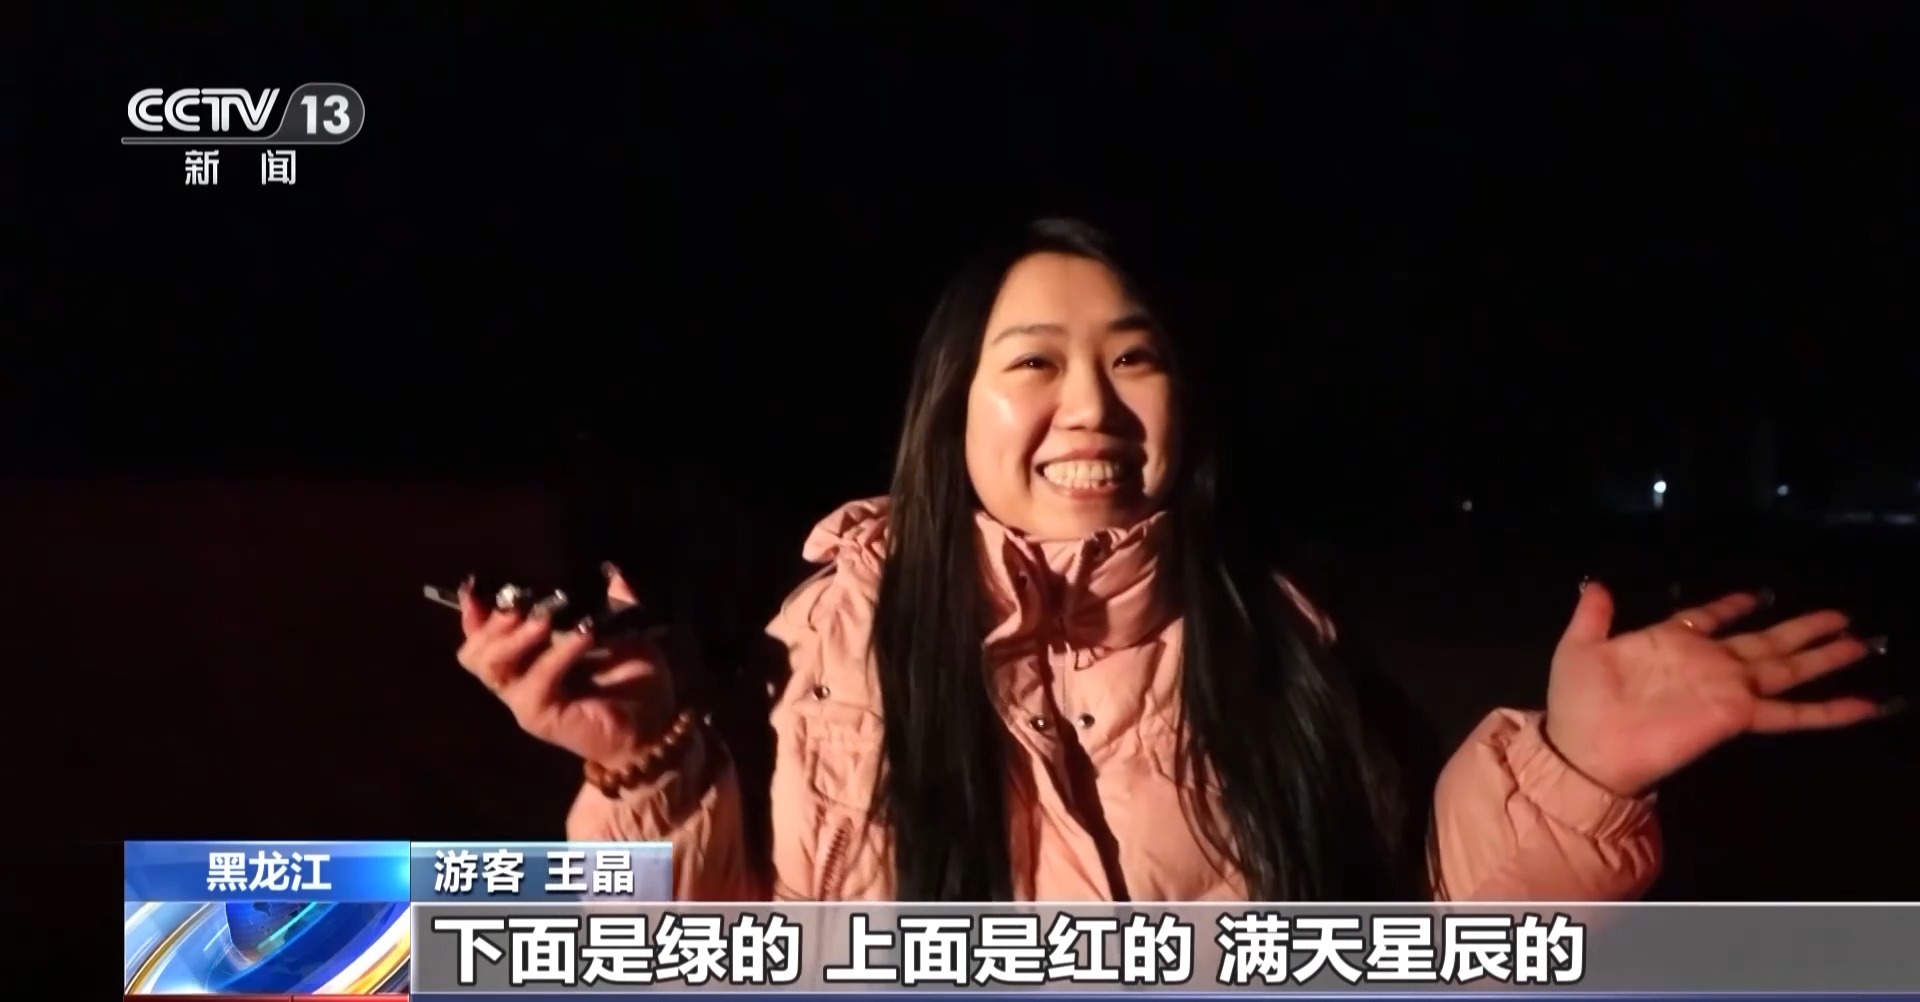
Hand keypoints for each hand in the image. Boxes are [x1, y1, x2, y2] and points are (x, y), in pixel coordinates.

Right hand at [454, 566, 675, 765]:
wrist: (655, 724)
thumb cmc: (634, 677)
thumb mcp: (622, 628)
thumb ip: (612, 597)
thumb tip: (611, 566)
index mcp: (528, 656)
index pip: (482, 635)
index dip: (475, 611)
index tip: (477, 585)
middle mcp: (518, 679)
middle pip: (474, 653)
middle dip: (492, 622)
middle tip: (519, 602)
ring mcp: (526, 700)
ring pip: (491, 668)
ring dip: (514, 637)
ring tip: (544, 618)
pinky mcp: (540, 717)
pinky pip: (534, 684)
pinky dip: (556, 656)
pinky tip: (582, 636)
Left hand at [1544, 582, 1889, 797]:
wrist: (1583, 748)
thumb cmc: (1577, 700)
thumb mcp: (1579, 646)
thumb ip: (1594, 615)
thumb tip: (1597, 584)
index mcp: (1670, 642)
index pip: (1709, 617)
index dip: (1731, 606)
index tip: (1758, 595)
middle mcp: (1706, 664)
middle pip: (1764, 641)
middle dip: (1801, 629)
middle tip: (1841, 616)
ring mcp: (1726, 690)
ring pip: (1785, 669)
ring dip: (1822, 657)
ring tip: (1860, 642)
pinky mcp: (1736, 716)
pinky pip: (1789, 713)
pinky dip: (1827, 710)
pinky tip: (1862, 704)